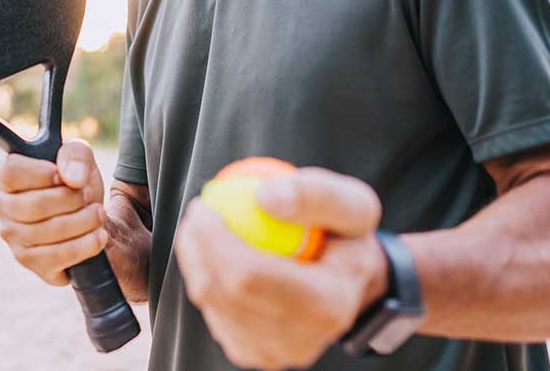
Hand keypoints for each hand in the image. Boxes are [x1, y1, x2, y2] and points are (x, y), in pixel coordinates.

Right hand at [0, 139, 108, 285]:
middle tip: (89, 195)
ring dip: (82, 221)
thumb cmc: (76, 184)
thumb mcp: (80, 158)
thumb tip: (72, 179)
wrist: (90, 216)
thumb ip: (75, 155)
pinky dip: (83, 246)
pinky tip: (98, 235)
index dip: (41, 174)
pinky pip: (56, 257)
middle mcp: (1, 207)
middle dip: (70, 200)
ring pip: (45, 232)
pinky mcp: (30, 261)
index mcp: (4, 177)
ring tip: (99, 214)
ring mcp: (12, 237)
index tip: (63, 177)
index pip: (11, 172)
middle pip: (33, 205)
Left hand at [174, 167, 387, 370]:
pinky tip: (218, 256)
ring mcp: (272, 355)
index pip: (248, 276)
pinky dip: (207, 281)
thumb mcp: (354, 205)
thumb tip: (264, 197)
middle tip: (198, 212)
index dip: (213, 240)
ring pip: (210, 305)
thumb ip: (316, 194)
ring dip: (197, 262)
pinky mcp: (252, 355)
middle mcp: (298, 342)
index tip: (204, 207)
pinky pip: (213, 314)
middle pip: (221, 294)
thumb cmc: (350, 240)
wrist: (353, 285)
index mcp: (326, 306)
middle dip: (195, 248)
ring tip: (206, 228)